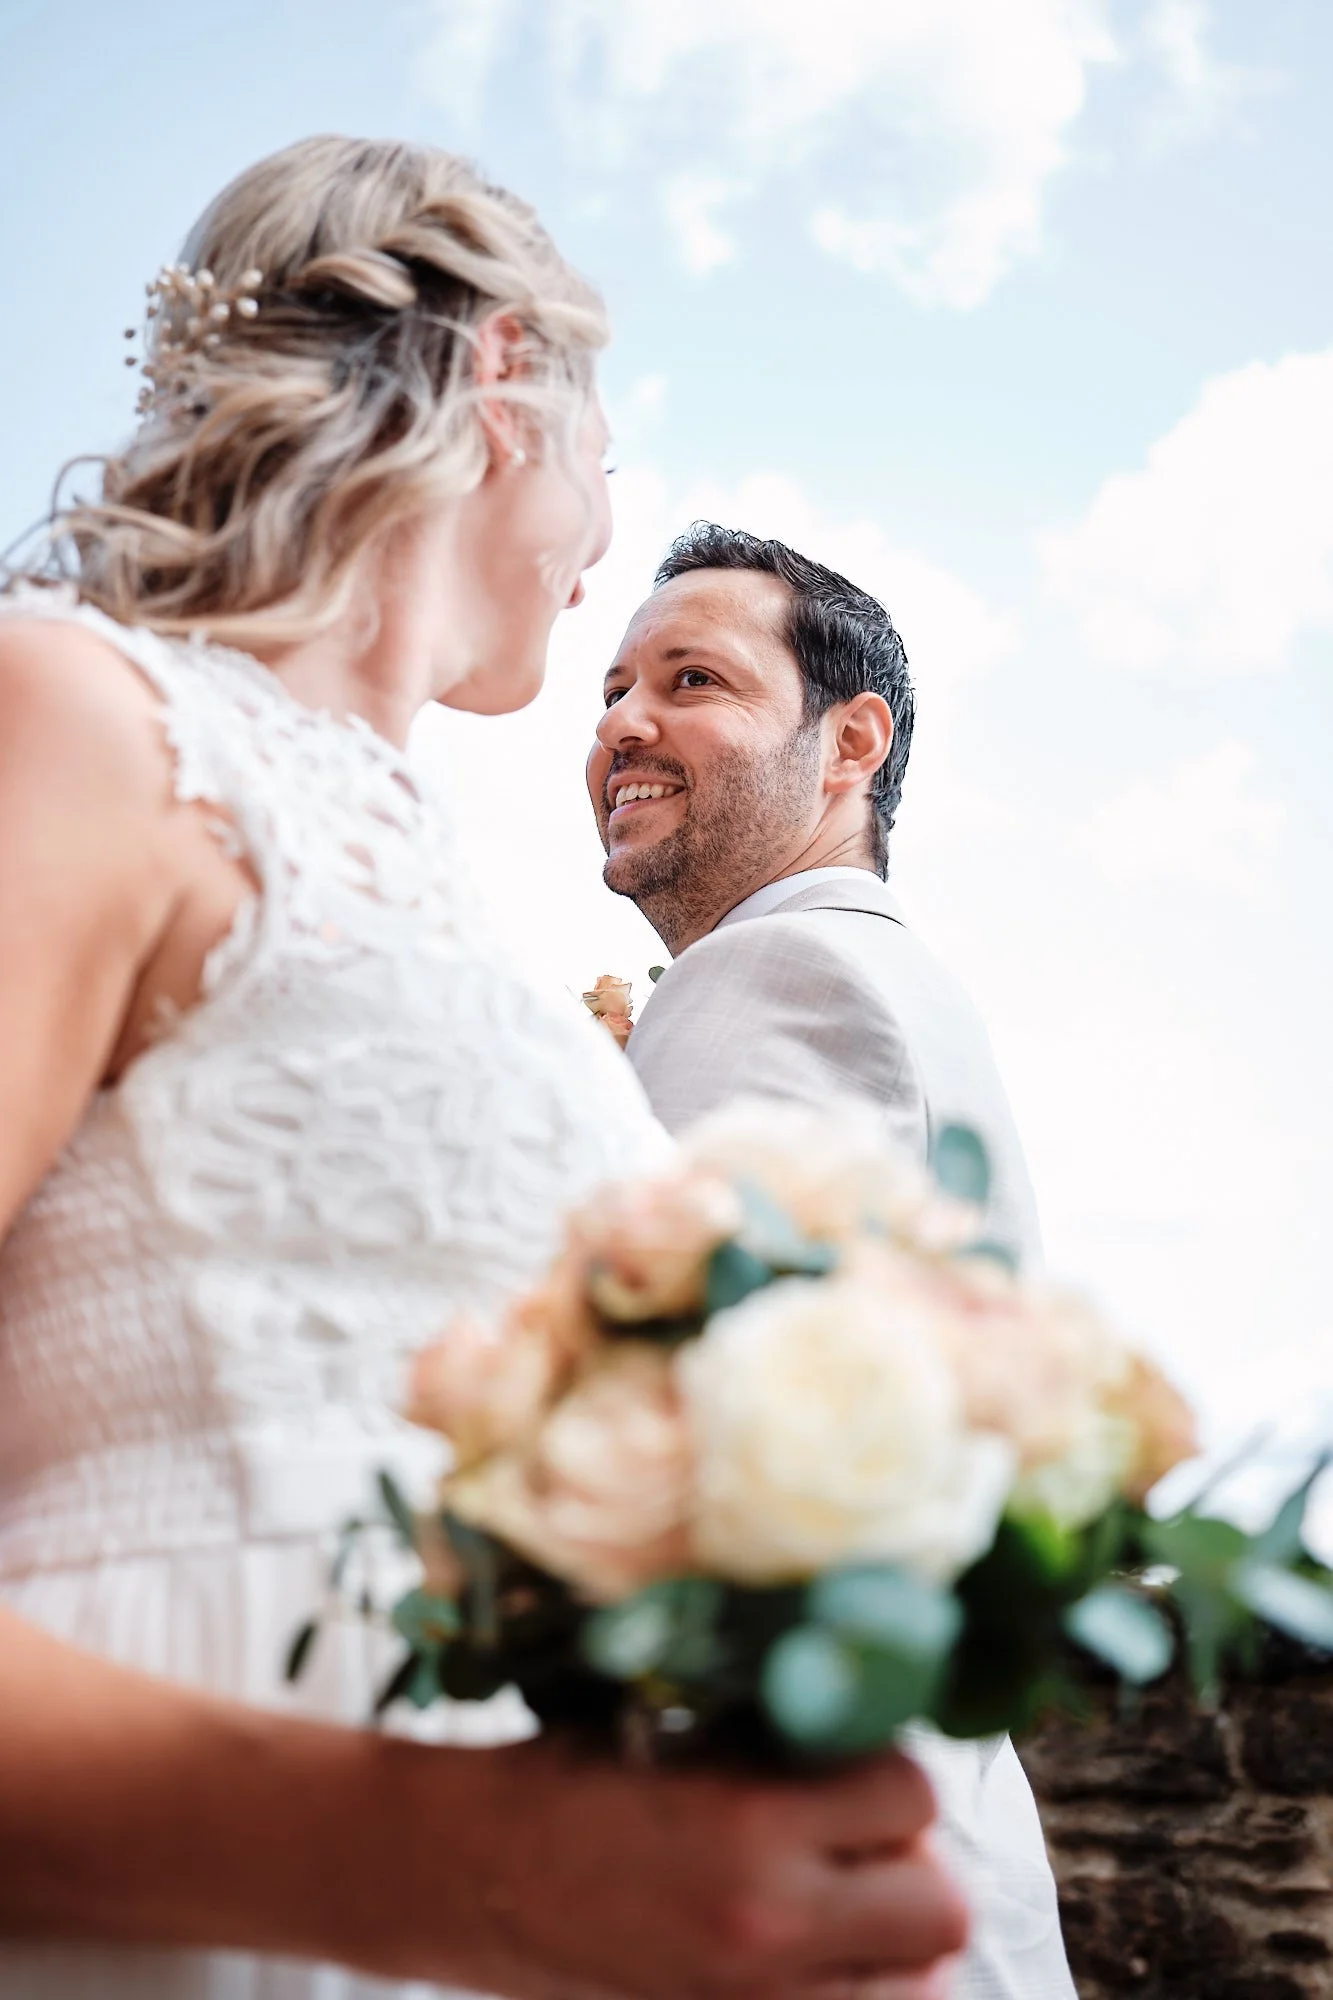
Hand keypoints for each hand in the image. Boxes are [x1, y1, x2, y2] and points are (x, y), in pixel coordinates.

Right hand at [442, 1733, 968, 1999]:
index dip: (888, 1773)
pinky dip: (856, 1993)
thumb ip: (781, 1747)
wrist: (463, 1871)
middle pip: (941, 1905)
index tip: (855, 1766)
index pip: (914, 1794)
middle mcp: (769, 1922)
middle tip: (863, 1840)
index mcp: (751, 1822)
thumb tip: (866, 1735)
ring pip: (921, 1987)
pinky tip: (816, 1959)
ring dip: (898, 1941)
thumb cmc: (562, 1783)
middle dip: (912, 1864)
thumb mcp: (676, 1733)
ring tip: (847, 1906)